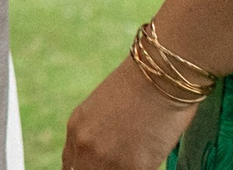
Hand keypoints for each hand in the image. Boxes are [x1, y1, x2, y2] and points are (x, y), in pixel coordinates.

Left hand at [62, 62, 196, 169]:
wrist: (162, 72)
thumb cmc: (141, 85)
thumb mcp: (103, 108)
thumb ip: (96, 134)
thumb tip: (101, 153)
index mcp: (76, 129)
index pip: (70, 166)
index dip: (86, 168)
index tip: (99, 165)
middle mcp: (86, 147)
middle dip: (101, 169)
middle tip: (121, 162)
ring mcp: (108, 160)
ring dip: (122, 168)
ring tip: (137, 155)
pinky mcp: (134, 168)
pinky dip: (143, 168)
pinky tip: (150, 156)